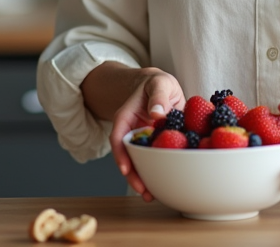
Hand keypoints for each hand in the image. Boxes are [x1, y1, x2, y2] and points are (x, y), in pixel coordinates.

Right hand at [89, 66, 184, 201]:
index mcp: (126, 117)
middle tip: (143, 191)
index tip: (126, 169)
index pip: (118, 137)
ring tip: (150, 196)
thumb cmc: (157, 84)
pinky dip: (154, 173)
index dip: (120, 154)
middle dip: (132, 175)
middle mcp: (131, 132)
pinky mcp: (153, 146)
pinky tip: (161, 186)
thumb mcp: (159, 83)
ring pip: (137, 162)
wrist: (159, 87)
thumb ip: (158, 96)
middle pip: (126, 156)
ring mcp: (141, 141)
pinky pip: (151, 160)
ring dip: (142, 179)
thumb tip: (157, 114)